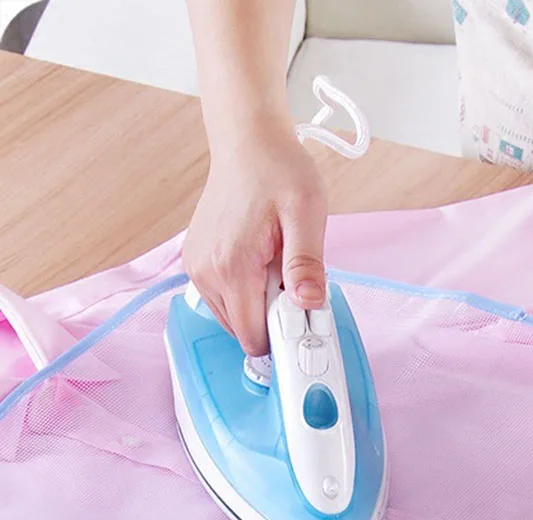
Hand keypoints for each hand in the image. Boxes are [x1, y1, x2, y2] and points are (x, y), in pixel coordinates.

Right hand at [183, 124, 327, 354]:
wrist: (248, 142)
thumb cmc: (279, 171)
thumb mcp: (306, 213)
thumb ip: (307, 263)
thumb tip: (310, 304)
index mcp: (231, 266)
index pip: (255, 338)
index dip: (285, 336)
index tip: (304, 314)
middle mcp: (206, 272)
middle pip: (244, 333)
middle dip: (274, 320)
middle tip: (293, 281)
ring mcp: (197, 268)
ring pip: (234, 320)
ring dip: (260, 306)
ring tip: (277, 266)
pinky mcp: (197, 263)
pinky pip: (225, 301)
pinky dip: (247, 293)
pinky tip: (262, 264)